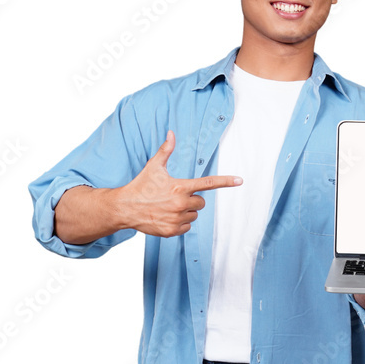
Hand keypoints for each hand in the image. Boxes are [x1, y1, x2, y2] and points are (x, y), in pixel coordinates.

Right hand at [117, 131, 242, 236]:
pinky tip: (166, 217)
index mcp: (180, 187)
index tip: (240, 180)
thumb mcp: (154, 167)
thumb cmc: (141, 185)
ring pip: (194, 215)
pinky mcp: (172, 231)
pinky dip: (180, 224)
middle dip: (192, 200)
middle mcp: (181, 204)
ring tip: (168, 207)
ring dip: (186, 212)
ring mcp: (177, 219)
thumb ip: (166, 150)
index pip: (208, 183)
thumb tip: (171, 133)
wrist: (125, 208)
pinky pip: (187, 228)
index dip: (226, 181)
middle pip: (201, 203)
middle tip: (175, 197)